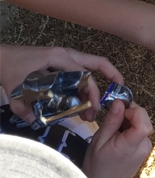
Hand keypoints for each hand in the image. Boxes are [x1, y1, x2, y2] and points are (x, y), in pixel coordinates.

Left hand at [0, 45, 122, 123]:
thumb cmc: (7, 65)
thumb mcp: (14, 88)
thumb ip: (23, 107)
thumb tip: (37, 122)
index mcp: (60, 57)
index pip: (85, 75)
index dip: (93, 92)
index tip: (93, 109)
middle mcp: (67, 55)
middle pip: (98, 63)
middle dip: (113, 78)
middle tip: (120, 97)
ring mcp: (65, 58)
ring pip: (91, 68)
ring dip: (97, 86)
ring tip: (93, 110)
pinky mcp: (61, 64)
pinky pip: (80, 73)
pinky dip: (86, 86)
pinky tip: (83, 102)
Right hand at [82, 100, 152, 177]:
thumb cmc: (97, 167)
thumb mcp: (98, 142)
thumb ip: (111, 122)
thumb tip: (119, 102)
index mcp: (130, 145)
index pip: (143, 123)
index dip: (134, 111)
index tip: (119, 110)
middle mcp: (143, 146)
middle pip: (144, 120)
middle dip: (130, 112)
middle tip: (113, 116)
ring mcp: (146, 147)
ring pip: (142, 123)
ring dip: (129, 120)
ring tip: (113, 130)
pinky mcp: (144, 148)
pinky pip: (140, 131)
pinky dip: (130, 128)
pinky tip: (118, 136)